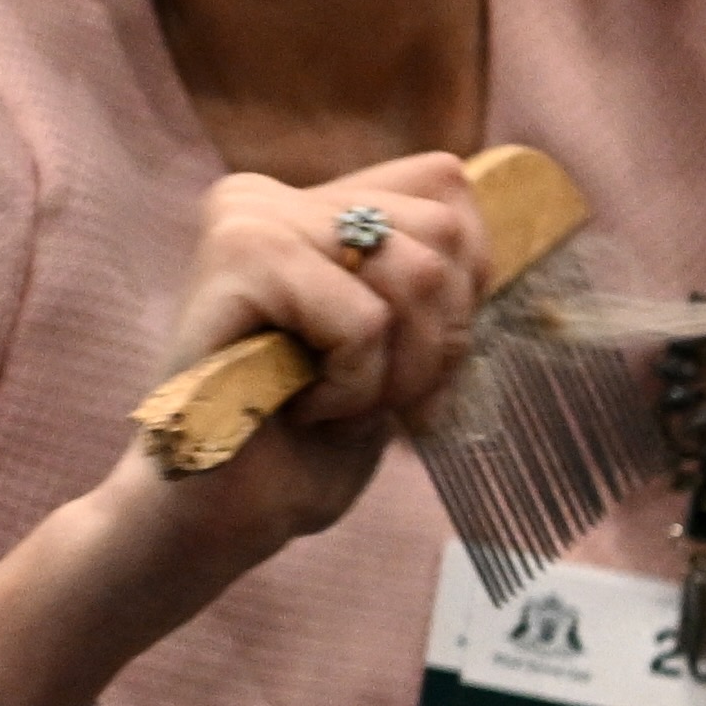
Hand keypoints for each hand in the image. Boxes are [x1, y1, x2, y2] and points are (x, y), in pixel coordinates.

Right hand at [101, 158, 488, 596]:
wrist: (218, 516)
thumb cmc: (303, 444)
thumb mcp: (396, 349)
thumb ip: (434, 281)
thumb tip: (486, 236)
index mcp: (306, 203)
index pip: (448, 188)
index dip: (467, 283)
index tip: (411, 359)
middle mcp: (269, 195)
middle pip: (444, 230)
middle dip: (436, 339)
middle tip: (368, 395)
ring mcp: (248, 217)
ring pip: (417, 273)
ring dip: (396, 372)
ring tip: (327, 402)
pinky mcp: (239, 256)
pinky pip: (365, 321)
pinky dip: (354, 388)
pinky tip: (295, 407)